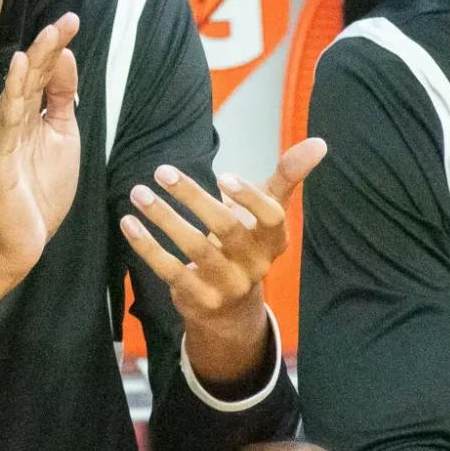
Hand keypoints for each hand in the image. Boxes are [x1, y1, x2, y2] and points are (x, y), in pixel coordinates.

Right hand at [0, 13, 80, 278]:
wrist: (24, 239)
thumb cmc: (42, 189)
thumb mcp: (63, 135)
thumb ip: (62, 99)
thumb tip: (65, 57)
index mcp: (27, 112)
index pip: (43, 73)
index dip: (56, 46)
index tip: (73, 19)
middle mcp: (10, 119)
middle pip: (29, 77)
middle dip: (46, 48)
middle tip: (62, 21)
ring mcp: (1, 138)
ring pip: (15, 96)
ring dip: (28, 68)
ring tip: (41, 41)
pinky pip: (5, 126)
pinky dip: (11, 99)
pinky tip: (17, 76)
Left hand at [118, 137, 325, 324]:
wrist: (232, 308)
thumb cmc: (248, 242)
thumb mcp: (269, 211)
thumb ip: (288, 175)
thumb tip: (320, 142)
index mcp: (274, 240)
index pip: (271, 218)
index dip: (249, 199)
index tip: (222, 176)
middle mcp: (255, 265)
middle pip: (226, 229)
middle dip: (192, 197)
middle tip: (163, 171)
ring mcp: (227, 285)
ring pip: (194, 249)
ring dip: (164, 218)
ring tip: (139, 193)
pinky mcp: (198, 299)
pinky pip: (170, 271)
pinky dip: (147, 246)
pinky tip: (130, 223)